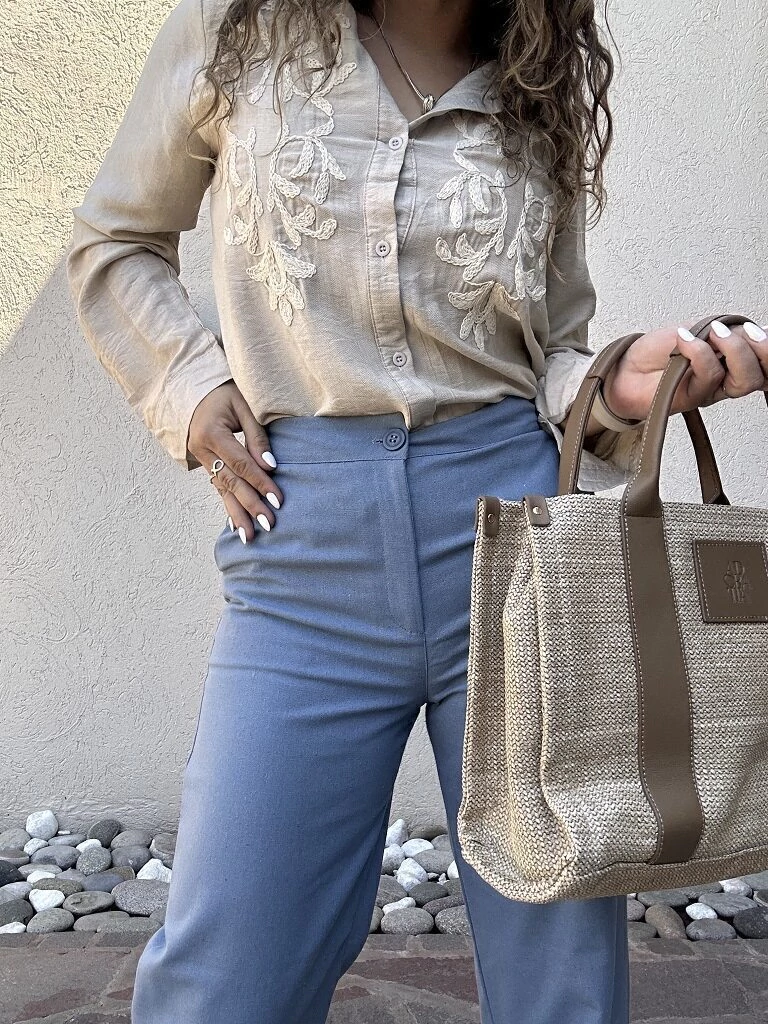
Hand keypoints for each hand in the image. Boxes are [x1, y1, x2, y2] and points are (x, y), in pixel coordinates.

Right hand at [187, 381, 282, 542]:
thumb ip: (257, 436)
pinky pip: (218, 488)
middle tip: (269, 524)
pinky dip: (229, 506)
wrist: (195, 388)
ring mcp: (201, 458)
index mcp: (211, 432)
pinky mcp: (205, 463)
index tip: (278, 499)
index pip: (241, 463)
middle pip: (230, 482)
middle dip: (250, 505)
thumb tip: (270, 467)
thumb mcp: (244, 404)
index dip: (260, 482)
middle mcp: (202, 449)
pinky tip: (237, 525)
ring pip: (221, 490)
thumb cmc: (225, 391)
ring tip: (250, 537)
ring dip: (237, 514)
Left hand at [602, 319, 767, 421]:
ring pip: (744, 380)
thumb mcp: (695, 328)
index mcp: (730, 358)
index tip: (760, 329)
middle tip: (747, 332)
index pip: (763, 358)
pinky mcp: (694, 398)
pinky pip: (710, 376)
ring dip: (735, 350)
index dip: (767, 347)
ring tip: (714, 333)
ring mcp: (711, 389)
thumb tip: (745, 330)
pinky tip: (685, 340)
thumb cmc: (655, 351)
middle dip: (762, 350)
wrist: (624, 369)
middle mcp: (725, 377)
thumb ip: (723, 331)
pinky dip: (700, 352)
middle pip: (761, 374)